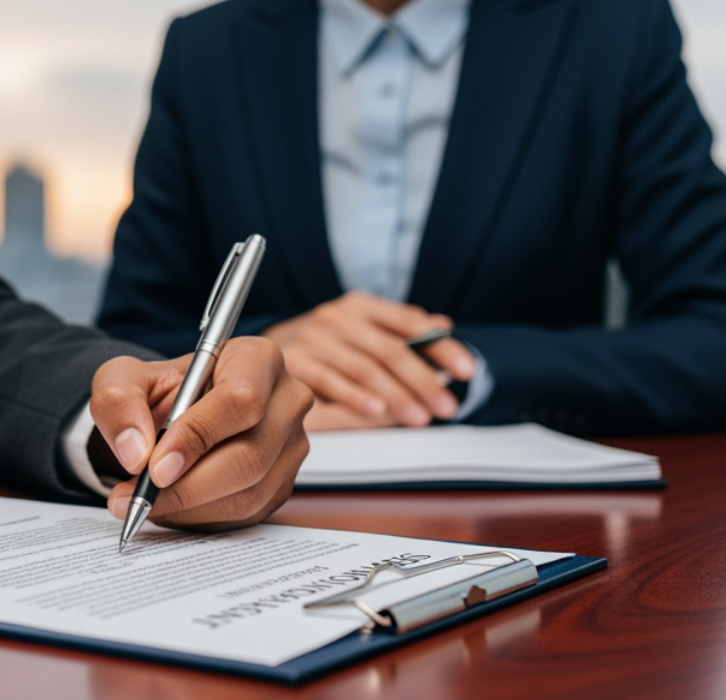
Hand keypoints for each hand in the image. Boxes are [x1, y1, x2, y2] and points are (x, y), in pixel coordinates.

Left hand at [90, 338, 312, 531]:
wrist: (168, 416)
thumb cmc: (155, 391)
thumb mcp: (122, 379)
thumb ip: (119, 403)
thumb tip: (135, 451)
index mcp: (256, 358)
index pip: (241, 399)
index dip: (198, 436)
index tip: (154, 466)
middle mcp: (285, 401)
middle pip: (250, 455)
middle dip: (188, 486)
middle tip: (139, 496)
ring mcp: (290, 446)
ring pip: (250, 492)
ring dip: (190, 507)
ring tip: (144, 502)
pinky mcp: (283, 484)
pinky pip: (247, 514)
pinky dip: (201, 518)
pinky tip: (170, 508)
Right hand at [260, 291, 475, 426]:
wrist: (259, 353)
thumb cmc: (321, 347)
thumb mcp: (361, 331)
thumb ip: (401, 330)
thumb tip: (443, 325)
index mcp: (359, 306)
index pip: (408, 322)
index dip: (440, 346)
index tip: (466, 370)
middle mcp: (337, 317)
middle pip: (390, 349)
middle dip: (423, 380)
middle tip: (445, 407)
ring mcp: (314, 337)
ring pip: (364, 367)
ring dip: (395, 395)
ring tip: (418, 417)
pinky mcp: (293, 360)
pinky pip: (330, 381)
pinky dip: (356, 398)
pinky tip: (376, 412)